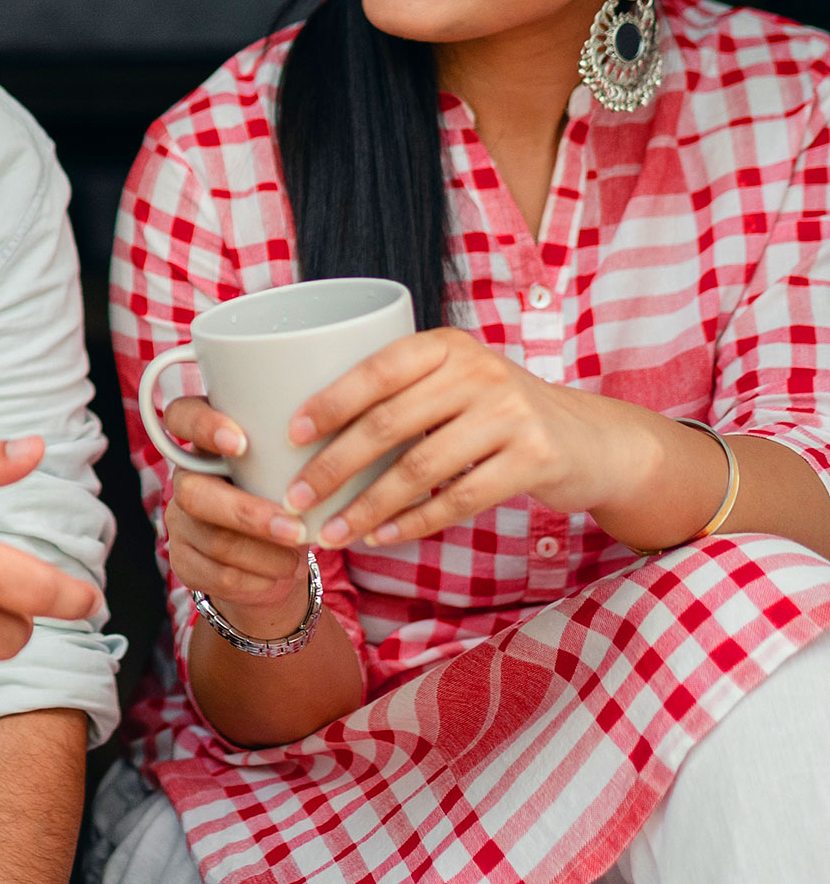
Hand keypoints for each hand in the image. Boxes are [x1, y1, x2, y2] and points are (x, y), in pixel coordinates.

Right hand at [160, 397, 312, 639]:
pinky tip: (281, 575)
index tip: (241, 444)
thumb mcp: (288, 464)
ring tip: (298, 558)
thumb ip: (292, 448)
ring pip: (213, 540)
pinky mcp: (184, 560)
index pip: (181, 416)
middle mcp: (185, 477)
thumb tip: (330, 445)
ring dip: (264, 555)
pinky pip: (216, 574)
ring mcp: (179, 521)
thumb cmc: (287, 493)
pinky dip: (257, 580)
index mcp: (207, 440)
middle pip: (194, 493)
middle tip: (296, 529)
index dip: (202, 427)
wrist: (275, 556)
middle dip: (249, 514)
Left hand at [286, 328, 632, 547]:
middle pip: (388, 424)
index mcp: (446, 345)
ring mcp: (510, 414)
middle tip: (295, 499)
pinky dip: (412, 524)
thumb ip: (404, 392)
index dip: (330, 402)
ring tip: (331, 534)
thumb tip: (311, 427)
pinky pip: (458, 499)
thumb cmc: (499, 411)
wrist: (592, 440)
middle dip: (333, 467)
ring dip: (366, 507)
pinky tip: (380, 538)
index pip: (377, 369)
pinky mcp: (534, 459)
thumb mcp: (457, 381)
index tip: (290, 435)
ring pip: (418, 468)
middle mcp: (477, 371)